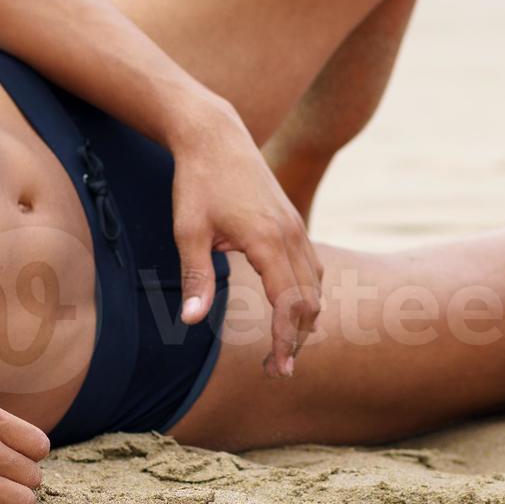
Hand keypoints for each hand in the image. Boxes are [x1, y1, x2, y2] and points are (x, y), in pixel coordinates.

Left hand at [165, 101, 324, 375]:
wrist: (214, 135)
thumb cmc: (196, 183)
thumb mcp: (188, 231)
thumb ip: (196, 278)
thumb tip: (190, 322)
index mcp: (267, 240)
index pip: (288, 304)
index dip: (285, 340)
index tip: (278, 368)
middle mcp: (290, 234)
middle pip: (310, 299)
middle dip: (298, 337)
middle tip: (276, 368)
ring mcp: (295, 225)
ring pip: (316, 283)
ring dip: (306, 316)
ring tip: (286, 344)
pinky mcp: (292, 220)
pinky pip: (312, 264)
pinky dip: (308, 291)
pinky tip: (293, 306)